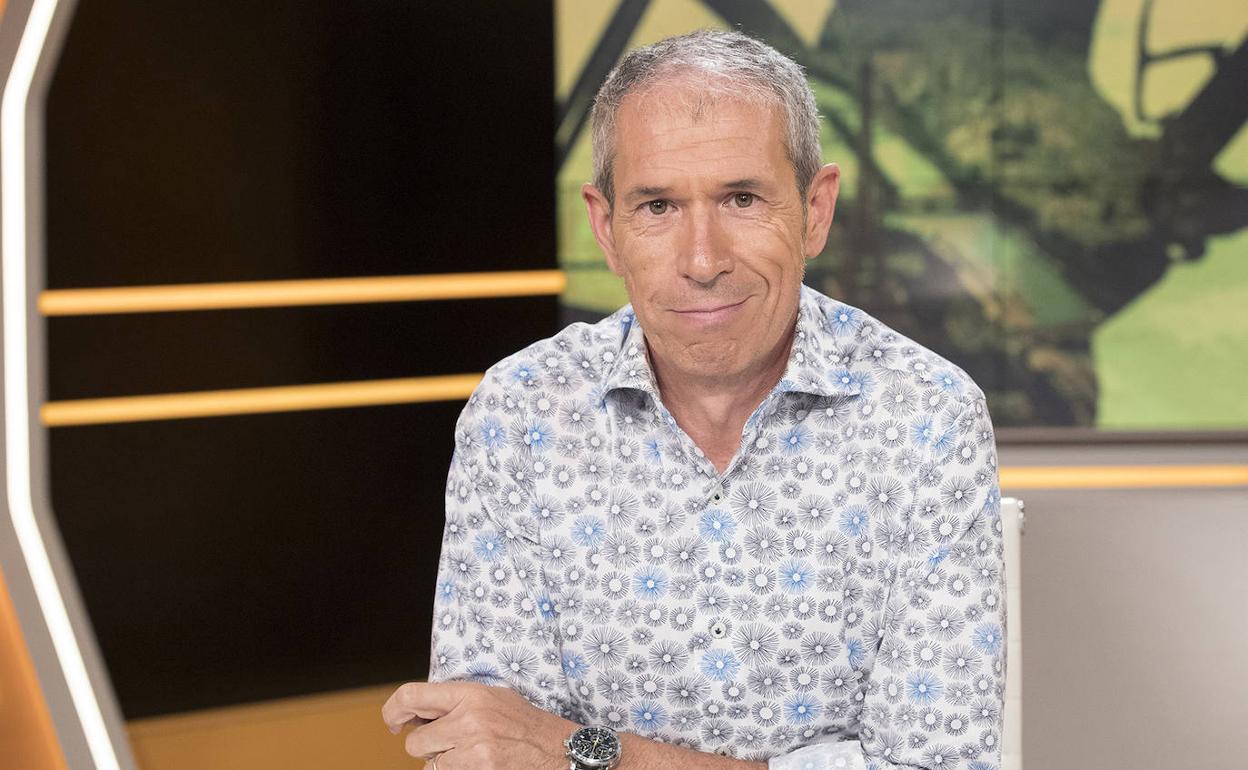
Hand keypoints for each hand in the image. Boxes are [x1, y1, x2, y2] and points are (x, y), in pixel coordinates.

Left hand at [382, 681, 577, 768]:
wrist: (556, 749)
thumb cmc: (524, 724)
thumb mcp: (492, 697)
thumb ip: (457, 701)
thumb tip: (417, 712)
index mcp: (470, 694)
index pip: (412, 695)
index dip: (393, 710)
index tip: (393, 722)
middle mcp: (468, 719)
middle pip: (416, 741)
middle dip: (427, 747)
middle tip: (448, 744)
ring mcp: (473, 748)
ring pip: (429, 765)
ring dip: (442, 764)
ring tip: (470, 755)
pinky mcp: (477, 769)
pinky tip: (477, 765)